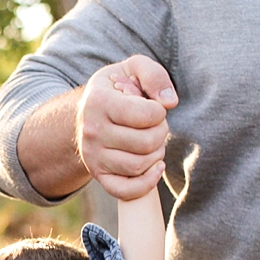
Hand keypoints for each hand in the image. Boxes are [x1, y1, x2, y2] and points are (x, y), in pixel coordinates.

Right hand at [78, 56, 174, 201]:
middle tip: (156, 124)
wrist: (90, 111)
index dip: (160, 111)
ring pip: (139, 166)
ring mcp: (93, 156)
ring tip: (152, 140)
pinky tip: (156, 166)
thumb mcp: (133, 68)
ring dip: (156, 154)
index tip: (154, 107)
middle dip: (161, 132)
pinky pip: (125, 191)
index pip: (147, 115)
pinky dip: (148, 182)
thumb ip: (154, 75)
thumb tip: (169, 102)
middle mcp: (92, 132)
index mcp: (99, 102)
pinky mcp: (98, 175)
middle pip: (146, 143)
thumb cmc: (118, 88)